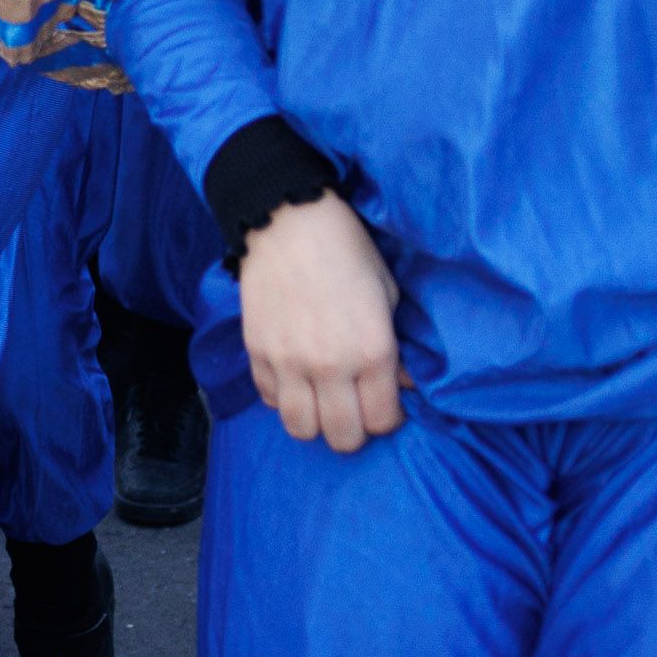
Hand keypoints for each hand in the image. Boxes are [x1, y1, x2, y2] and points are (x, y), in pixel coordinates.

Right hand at [240, 193, 405, 452]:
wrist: (287, 219)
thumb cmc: (347, 250)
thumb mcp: (387, 294)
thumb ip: (396, 348)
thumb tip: (400, 384)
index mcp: (372, 351)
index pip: (382, 421)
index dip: (386, 419)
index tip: (382, 402)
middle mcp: (331, 366)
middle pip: (343, 437)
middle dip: (353, 430)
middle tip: (353, 407)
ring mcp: (289, 362)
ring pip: (301, 429)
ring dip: (314, 421)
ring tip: (320, 400)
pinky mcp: (257, 352)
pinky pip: (270, 399)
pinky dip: (283, 396)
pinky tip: (293, 376)